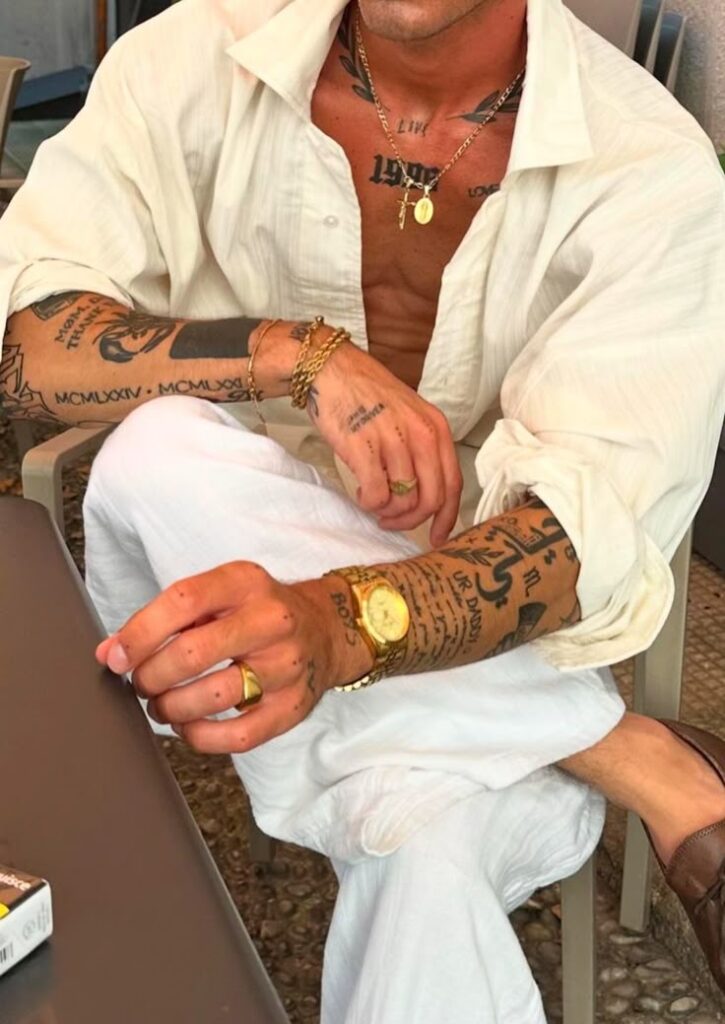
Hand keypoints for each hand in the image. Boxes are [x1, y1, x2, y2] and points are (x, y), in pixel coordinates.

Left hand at [95, 562, 371, 752]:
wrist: (325, 629)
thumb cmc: (257, 612)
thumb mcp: (220, 595)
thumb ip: (165, 618)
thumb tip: (111, 654)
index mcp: (245, 583)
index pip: (184, 601)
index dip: (141, 632)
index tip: (118, 656)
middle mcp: (271, 620)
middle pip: (194, 653)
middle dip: (151, 676)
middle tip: (141, 684)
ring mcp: (286, 665)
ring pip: (214, 697)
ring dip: (171, 708)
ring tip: (161, 705)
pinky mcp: (294, 706)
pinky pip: (238, 735)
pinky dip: (200, 736)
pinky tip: (188, 725)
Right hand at [308, 337, 462, 546]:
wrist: (331, 370)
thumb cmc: (367, 396)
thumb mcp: (409, 416)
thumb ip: (422, 450)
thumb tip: (424, 496)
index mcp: (436, 428)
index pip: (453, 484)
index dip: (447, 518)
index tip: (436, 536)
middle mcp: (421, 435)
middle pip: (431, 499)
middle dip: (412, 521)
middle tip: (392, 522)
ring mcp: (394, 441)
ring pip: (403, 502)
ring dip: (386, 511)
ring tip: (373, 500)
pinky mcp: (365, 448)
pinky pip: (375, 495)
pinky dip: (368, 503)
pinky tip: (360, 491)